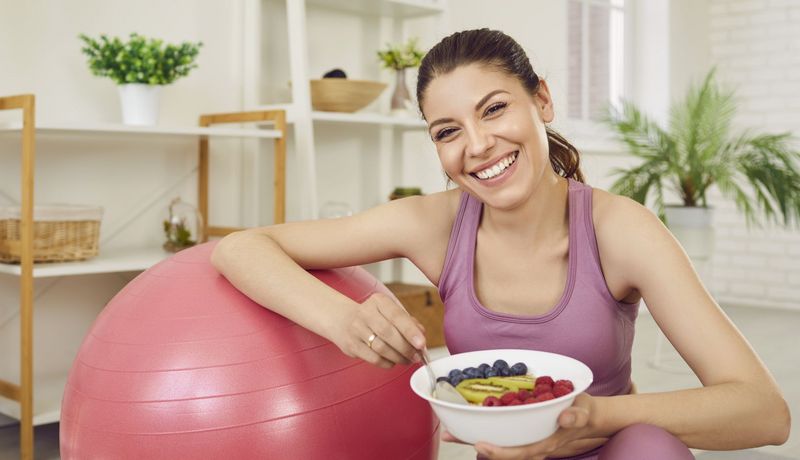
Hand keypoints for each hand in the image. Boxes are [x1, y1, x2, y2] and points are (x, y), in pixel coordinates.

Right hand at [335, 292, 426, 367]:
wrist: (342, 319)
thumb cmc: (373, 317)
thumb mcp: (389, 312)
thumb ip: (407, 322)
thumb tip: (422, 336)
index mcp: (378, 301)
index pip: (397, 316)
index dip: (411, 331)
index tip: (422, 343)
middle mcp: (365, 313)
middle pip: (389, 333)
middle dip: (406, 348)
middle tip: (417, 356)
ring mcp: (356, 330)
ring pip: (381, 348)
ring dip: (398, 357)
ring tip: (407, 360)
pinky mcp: (351, 345)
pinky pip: (373, 358)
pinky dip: (387, 363)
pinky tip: (393, 361)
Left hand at [444, 394, 597, 459]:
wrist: (586, 418)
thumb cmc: (583, 413)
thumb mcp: (584, 412)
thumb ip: (577, 416)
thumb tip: (566, 417)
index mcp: (544, 443)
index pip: (519, 452)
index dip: (499, 452)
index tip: (480, 445)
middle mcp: (531, 445)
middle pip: (500, 451)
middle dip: (474, 444)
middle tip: (450, 434)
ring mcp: (525, 440)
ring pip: (497, 443)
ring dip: (473, 437)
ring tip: (449, 430)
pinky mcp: (521, 432)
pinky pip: (500, 434)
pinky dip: (483, 428)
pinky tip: (466, 423)